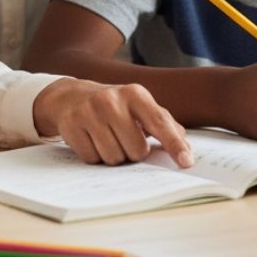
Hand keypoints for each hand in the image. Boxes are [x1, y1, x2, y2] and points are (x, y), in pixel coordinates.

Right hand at [32, 78, 192, 167]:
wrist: (70, 96)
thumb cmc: (112, 105)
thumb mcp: (138, 106)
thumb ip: (163, 124)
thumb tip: (186, 147)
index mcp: (135, 94)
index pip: (159, 122)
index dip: (174, 144)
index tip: (186, 162)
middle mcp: (112, 100)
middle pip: (136, 150)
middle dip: (133, 152)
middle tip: (123, 138)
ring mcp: (90, 111)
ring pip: (114, 158)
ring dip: (113, 155)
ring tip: (106, 137)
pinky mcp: (72, 124)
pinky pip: (92, 159)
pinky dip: (94, 155)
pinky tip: (91, 139)